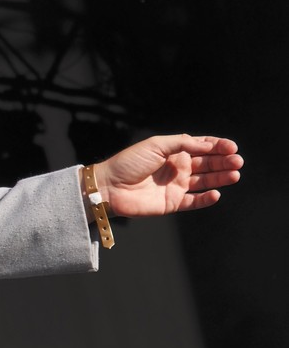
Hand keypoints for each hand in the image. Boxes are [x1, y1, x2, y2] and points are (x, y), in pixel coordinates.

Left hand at [88, 134, 241, 217]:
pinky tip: (216, 193)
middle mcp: (178, 168)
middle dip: (224, 161)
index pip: (202, 147)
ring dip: (220, 178)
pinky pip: (194, 202)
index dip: (218, 146)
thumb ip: (182, 143)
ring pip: (205, 182)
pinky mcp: (172, 203)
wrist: (109, 186)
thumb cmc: (129, 162)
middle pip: (207, 164)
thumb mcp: (156, 145)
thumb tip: (205, 145)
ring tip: (235, 175)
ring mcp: (176, 186)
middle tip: (238, 161)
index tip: (232, 147)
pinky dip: (206, 198)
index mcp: (174, 152)